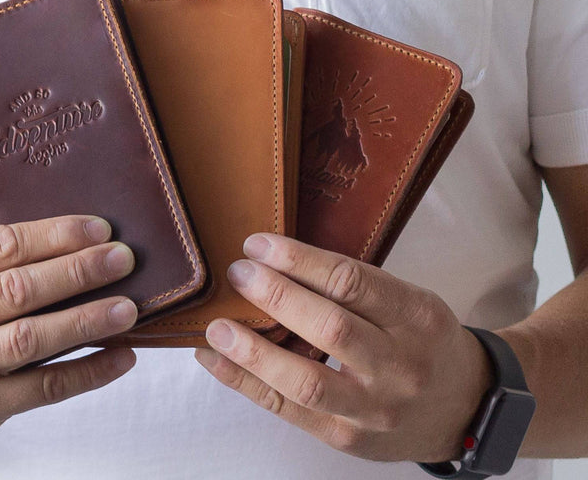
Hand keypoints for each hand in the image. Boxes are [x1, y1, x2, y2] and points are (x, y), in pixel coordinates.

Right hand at [0, 215, 138, 452]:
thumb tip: (75, 248)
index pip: (0, 245)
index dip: (56, 235)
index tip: (99, 230)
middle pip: (18, 289)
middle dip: (79, 271)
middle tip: (123, 259)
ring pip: (31, 339)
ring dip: (88, 320)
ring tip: (128, 308)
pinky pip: (41, 388)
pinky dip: (87, 372)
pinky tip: (119, 356)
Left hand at [195, 233, 491, 462]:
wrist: (466, 409)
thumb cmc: (424, 342)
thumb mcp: (410, 301)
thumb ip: (356, 287)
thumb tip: (278, 261)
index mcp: (417, 317)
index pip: (353, 282)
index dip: (300, 260)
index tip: (258, 244)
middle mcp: (400, 365)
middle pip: (330, 328)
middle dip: (276, 297)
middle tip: (238, 273)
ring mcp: (374, 408)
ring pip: (307, 380)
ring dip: (253, 351)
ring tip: (216, 326)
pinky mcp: (347, 437)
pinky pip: (288, 410)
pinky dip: (245, 384)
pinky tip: (216, 361)